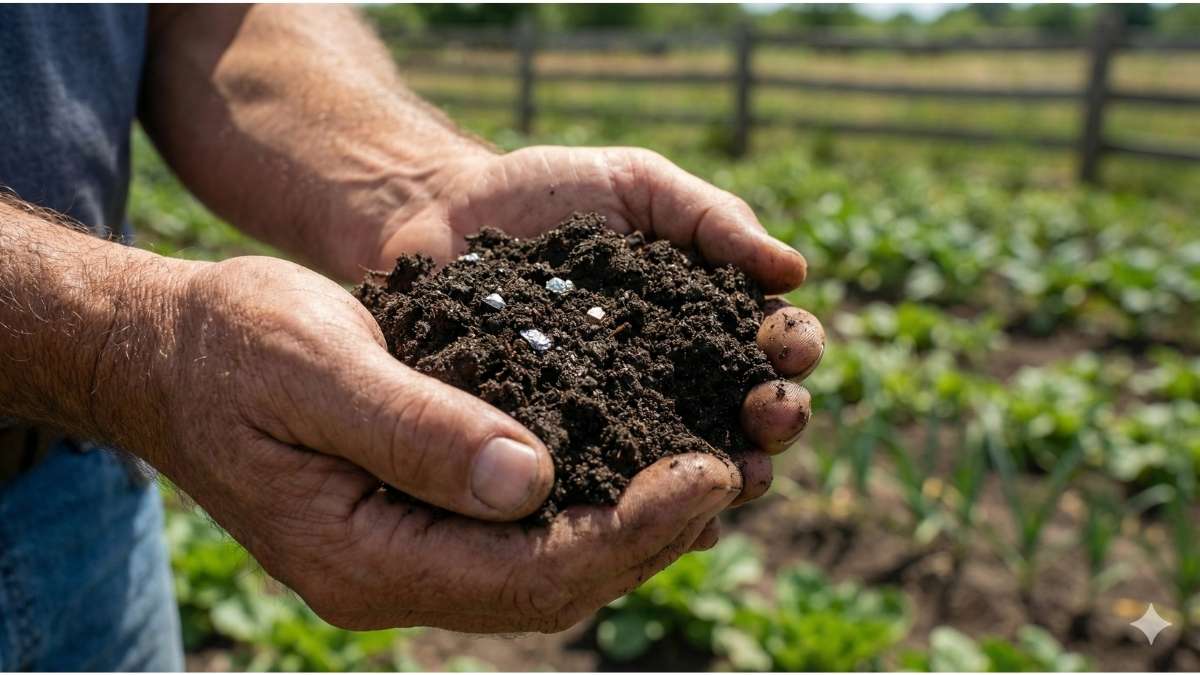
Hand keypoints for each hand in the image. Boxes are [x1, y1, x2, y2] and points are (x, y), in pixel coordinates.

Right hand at [138, 255, 740, 631]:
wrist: (175, 355)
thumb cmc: (233, 346)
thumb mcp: (315, 366)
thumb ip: (414, 427)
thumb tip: (532, 481)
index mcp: (364, 555)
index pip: (527, 573)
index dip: (630, 530)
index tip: (709, 472)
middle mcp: (396, 575)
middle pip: (555, 584)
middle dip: (656, 534)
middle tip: (739, 467)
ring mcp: (411, 555)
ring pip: (551, 566)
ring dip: (640, 525)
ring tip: (719, 466)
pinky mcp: (425, 520)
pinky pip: (530, 533)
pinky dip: (596, 501)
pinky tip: (646, 456)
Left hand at [372, 146, 825, 506]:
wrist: (439, 215)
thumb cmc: (547, 195)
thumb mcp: (637, 185)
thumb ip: (711, 217)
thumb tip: (794, 269)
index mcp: (701, 320)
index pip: (769, 341)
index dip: (792, 345)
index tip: (791, 344)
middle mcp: (669, 382)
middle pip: (743, 414)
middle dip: (773, 417)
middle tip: (773, 415)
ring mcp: (615, 425)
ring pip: (686, 465)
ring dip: (725, 476)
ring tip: (735, 476)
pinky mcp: (557, 453)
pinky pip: (606, 490)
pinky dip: (641, 509)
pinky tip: (659, 517)